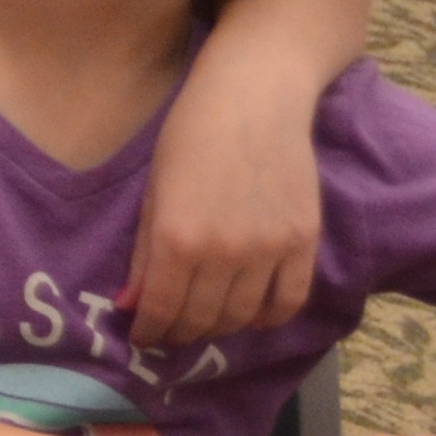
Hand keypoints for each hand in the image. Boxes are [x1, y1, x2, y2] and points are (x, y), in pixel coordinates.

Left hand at [128, 49, 322, 345]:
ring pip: (243, 317)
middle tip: (170, 332)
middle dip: (180, 333)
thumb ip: (145, 254)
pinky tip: (248, 312)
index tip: (141, 338)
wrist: (255, 97)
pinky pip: (288, 302)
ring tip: (204, 322)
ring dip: (219, 328)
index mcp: (178, 238)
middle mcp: (226, 253)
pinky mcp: (304, 243)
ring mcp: (270, 250)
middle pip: (203, 320)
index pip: (162, 310)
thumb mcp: (154, 192)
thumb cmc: (190, 134)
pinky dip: (266, 318)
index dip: (149, 332)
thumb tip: (131, 307)